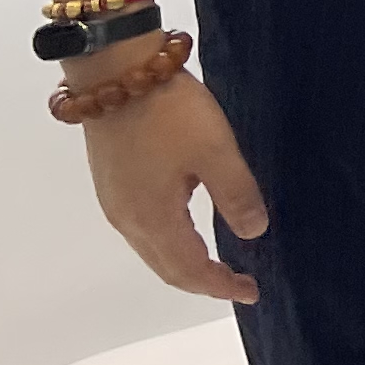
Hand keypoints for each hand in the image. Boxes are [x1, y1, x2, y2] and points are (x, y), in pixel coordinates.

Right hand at [76, 55, 265, 305]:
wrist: (114, 72)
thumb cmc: (169, 111)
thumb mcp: (215, 150)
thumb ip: (236, 194)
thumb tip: (253, 234)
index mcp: (153, 218)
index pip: (190, 269)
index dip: (221, 286)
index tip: (252, 292)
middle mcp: (127, 220)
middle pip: (166, 268)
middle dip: (203, 282)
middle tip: (239, 284)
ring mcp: (114, 202)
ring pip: (152, 251)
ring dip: (184, 264)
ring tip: (217, 264)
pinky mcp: (111, 183)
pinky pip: (142, 230)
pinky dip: (168, 242)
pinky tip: (186, 229)